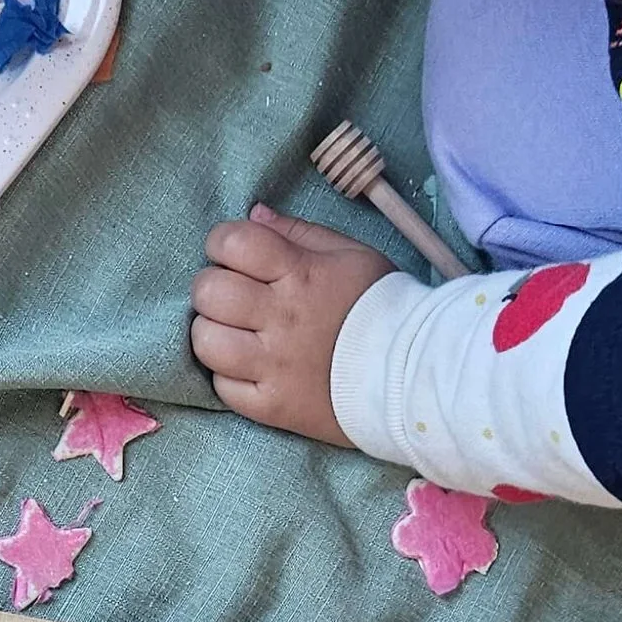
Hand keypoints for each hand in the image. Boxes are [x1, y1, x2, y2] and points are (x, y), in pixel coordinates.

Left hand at [188, 204, 392, 443]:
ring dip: (213, 332)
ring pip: (206, 342)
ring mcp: (274, 366)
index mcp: (300, 274)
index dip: (222, 243)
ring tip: (235, 333)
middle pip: (209, 291)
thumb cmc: (383, 306)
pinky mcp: (272, 407)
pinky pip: (222, 387)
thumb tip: (253, 215)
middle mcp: (281, 318)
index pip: (232, 242)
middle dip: (212, 287)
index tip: (233, 255)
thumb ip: (298, 233)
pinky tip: (248, 367)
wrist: (415, 375)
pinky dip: (227, 375)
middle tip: (233, 296)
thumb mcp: (350, 254)